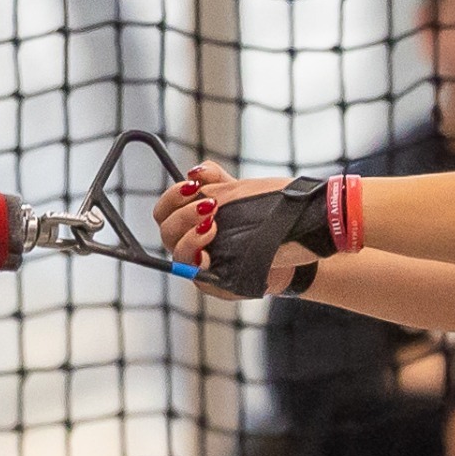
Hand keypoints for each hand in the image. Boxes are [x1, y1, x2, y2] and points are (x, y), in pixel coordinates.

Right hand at [153, 163, 322, 294]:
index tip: (193, 186)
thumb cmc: (259, 217)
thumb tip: (194, 172)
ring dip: (191, 238)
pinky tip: (208, 253)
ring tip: (213, 226)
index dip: (172, 197)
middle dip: (184, 215)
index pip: (164, 211)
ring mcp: (200, 266)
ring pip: (178, 255)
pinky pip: (198, 277)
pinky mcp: (216, 283)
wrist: (290, 240)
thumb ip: (215, 178)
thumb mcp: (238, 192)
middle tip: (210, 205)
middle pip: (166, 231)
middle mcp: (189, 244)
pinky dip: (199, 263)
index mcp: (189, 222)